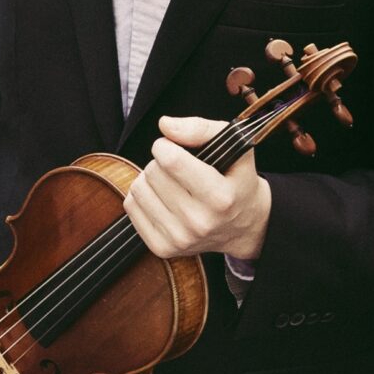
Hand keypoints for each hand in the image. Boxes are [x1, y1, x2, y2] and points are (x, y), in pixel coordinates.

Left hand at [124, 115, 271, 262]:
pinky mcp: (162, 247)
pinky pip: (131, 206)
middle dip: (161, 162)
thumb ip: (201, 128)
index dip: (165, 145)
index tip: (173, 146)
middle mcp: (199, 222)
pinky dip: (143, 195)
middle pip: (153, 172)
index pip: (171, 161)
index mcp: (220, 198)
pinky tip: (163, 197)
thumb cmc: (235, 180)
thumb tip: (165, 125)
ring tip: (171, 182)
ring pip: (139, 188)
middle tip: (178, 169)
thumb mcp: (234, 147)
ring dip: (150, 178)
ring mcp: (179, 238)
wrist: (242, 225)